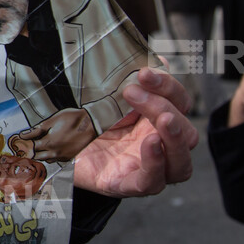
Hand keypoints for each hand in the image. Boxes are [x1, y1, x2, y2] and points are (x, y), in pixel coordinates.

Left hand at [14, 108, 95, 161]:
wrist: (91, 124)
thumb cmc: (73, 119)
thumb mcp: (52, 121)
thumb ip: (37, 130)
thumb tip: (24, 134)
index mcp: (49, 143)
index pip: (31, 147)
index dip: (24, 144)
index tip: (19, 142)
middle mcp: (55, 153)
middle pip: (37, 156)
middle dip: (31, 151)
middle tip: (28, 145)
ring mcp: (63, 156)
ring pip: (46, 159)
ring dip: (41, 154)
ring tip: (40, 146)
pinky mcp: (69, 157)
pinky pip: (56, 160)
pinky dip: (51, 155)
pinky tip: (52, 148)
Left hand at [73, 67, 195, 197]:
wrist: (57, 149)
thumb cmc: (86, 123)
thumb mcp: (107, 97)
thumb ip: (128, 80)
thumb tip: (153, 59)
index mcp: (157, 122)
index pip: (180, 103)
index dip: (168, 86)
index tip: (144, 72)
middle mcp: (159, 147)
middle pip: (187, 132)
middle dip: (166, 106)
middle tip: (132, 91)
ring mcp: (147, 169)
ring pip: (180, 162)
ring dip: (174, 136)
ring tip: (162, 117)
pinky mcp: (127, 184)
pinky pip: (152, 181)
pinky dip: (155, 163)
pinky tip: (151, 144)